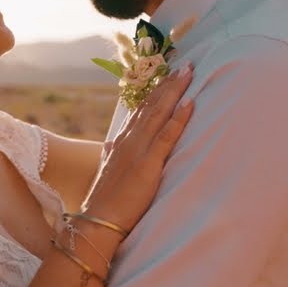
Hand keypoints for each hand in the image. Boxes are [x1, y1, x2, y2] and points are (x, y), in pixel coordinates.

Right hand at [83, 64, 194, 235]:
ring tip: (188, 73)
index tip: (168, 75)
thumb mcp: (108, 171)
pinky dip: (178, 117)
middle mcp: (129, 140)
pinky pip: (166, 135)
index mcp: (121, 141)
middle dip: (169, 83)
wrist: (98, 221)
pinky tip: (189, 103)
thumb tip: (110, 145)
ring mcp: (138, 149)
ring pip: (159, 112)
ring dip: (175, 91)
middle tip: (185, 65)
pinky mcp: (148, 164)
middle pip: (151, 104)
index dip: (156, 91)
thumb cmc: (106, 201)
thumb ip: (111, 155)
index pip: (140, 109)